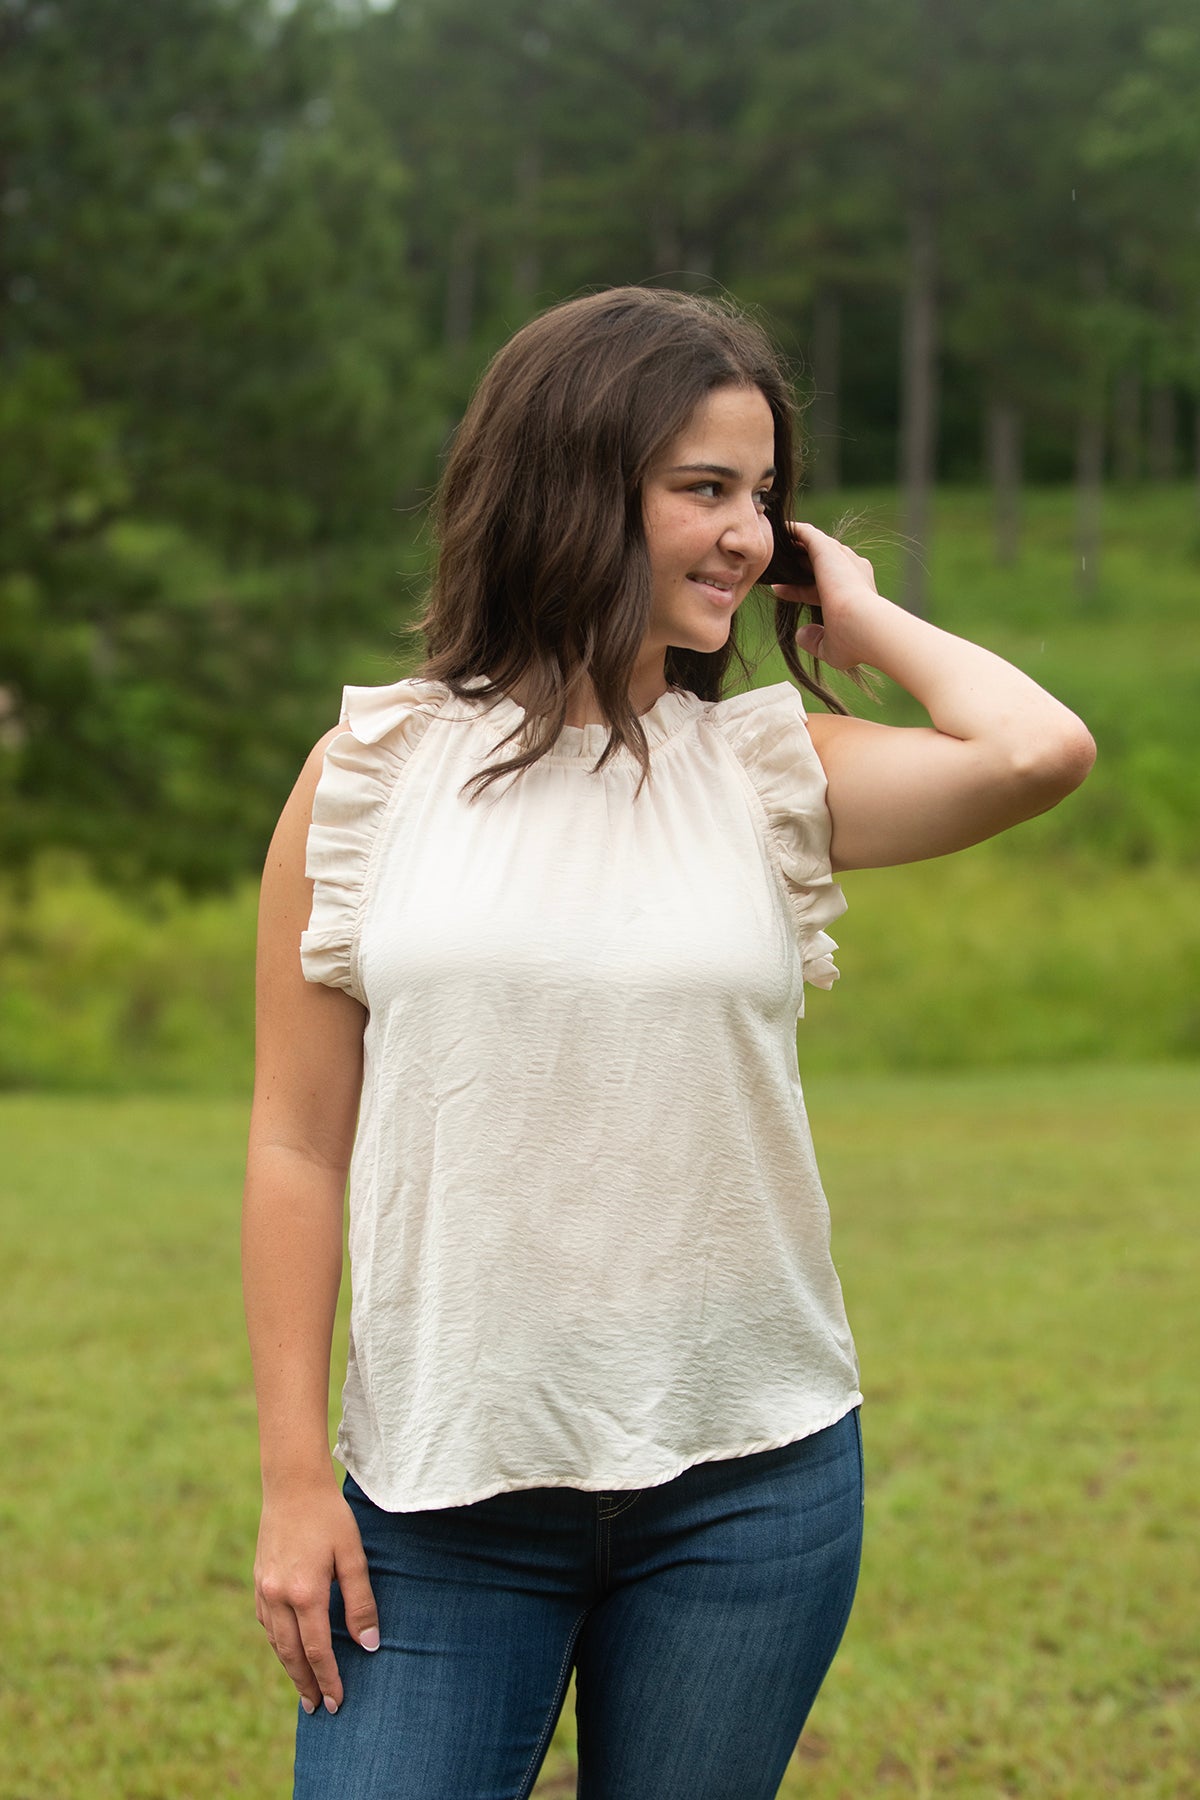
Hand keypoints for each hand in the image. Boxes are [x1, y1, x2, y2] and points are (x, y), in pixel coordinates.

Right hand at [254, 1478, 379, 1714]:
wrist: (292, 1485)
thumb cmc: (329, 1517)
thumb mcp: (353, 1556)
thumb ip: (360, 1602)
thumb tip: (369, 1645)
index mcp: (305, 1593)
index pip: (317, 1650)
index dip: (329, 1678)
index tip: (338, 1701)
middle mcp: (278, 1596)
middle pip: (291, 1655)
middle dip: (306, 1684)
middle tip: (317, 1708)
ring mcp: (264, 1589)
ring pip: (275, 1642)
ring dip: (290, 1667)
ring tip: (304, 1687)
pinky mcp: (258, 1580)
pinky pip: (266, 1623)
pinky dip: (278, 1643)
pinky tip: (288, 1649)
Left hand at [771, 521, 884, 670]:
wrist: (865, 625)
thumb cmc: (854, 642)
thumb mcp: (832, 648)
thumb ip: (816, 640)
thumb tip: (801, 633)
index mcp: (855, 594)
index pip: (820, 588)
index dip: (798, 590)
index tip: (779, 591)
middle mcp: (852, 572)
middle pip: (820, 563)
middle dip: (799, 564)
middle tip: (777, 567)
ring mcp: (841, 558)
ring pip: (815, 545)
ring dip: (796, 544)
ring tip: (776, 543)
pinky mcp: (828, 549)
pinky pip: (807, 534)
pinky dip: (793, 531)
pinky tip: (778, 530)